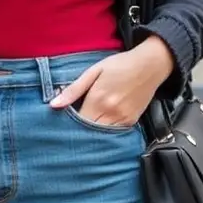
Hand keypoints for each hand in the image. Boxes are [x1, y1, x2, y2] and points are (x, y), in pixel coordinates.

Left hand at [50, 38, 174, 126]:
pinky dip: (106, 133)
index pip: (77, 123)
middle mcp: (110, 113)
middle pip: (89, 133)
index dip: (68, 125)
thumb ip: (73, 89)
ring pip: (102, 137)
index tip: (61, 124)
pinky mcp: (132, 122)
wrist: (149, 65)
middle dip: (79, 133)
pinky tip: (100, 126)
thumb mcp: (94, 71)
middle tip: (69, 132)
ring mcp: (123, 119)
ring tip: (84, 130)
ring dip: (92, 136)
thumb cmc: (119, 65)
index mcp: (98, 99)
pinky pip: (115, 134)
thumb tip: (53, 105)